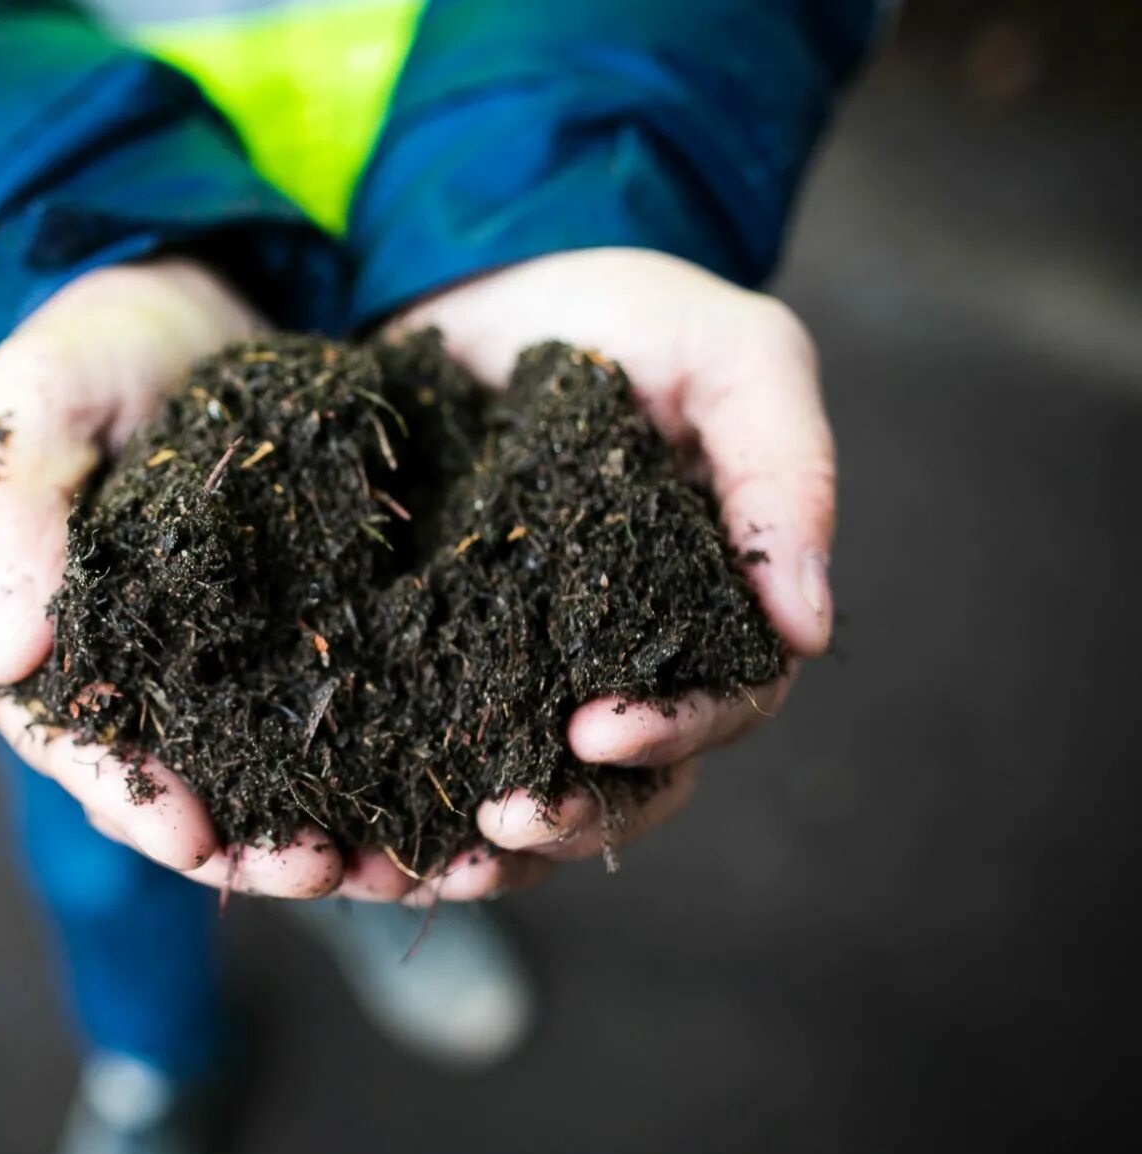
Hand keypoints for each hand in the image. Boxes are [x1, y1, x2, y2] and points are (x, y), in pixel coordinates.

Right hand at [0, 260, 416, 897]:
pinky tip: (424, 800)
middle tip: (317, 874)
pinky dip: (362, 767)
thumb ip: (15, 511)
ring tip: (383, 863)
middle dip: (237, 842)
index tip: (194, 838)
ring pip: (244, 773)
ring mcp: (196, 663)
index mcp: (24, 628)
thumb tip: (0, 652)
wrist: (194, 296)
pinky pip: (312, 721)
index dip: (127, 798)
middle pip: (161, 785)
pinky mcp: (277, 641)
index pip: (63, 739)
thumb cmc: (95, 341)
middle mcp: (107, 670)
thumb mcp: (38, 398)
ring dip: (307, 828)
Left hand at [373, 247, 835, 893]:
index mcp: (708, 610)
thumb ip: (783, 469)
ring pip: (523, 798)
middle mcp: (621, 662)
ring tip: (419, 869)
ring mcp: (522, 672)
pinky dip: (392, 806)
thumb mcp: (730, 352)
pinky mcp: (428, 662)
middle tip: (499, 827)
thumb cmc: (626, 312)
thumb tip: (812, 630)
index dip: (667, 733)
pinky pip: (420, 757)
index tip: (594, 730)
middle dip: (567, 818)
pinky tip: (342, 841)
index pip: (715, 707)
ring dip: (478, 849)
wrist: (482, 284)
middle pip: (619, 785)